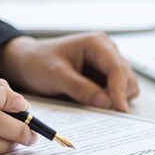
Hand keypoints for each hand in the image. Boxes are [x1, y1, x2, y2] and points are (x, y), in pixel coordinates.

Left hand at [0, 33, 139, 111]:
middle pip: (127, 78)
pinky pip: (115, 91)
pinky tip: (93, 103)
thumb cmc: (38, 62)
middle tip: (100, 110)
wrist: (26, 62)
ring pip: (126, 86)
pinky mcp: (103, 76)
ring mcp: (106, 64)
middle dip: (118, 96)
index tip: (119, 109)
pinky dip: (109, 100)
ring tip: (91, 103)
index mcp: (97, 44)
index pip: (118, 69)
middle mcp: (107, 51)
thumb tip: (106, 102)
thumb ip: (81, 88)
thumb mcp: (56, 76)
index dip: (120, 90)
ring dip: (115, 98)